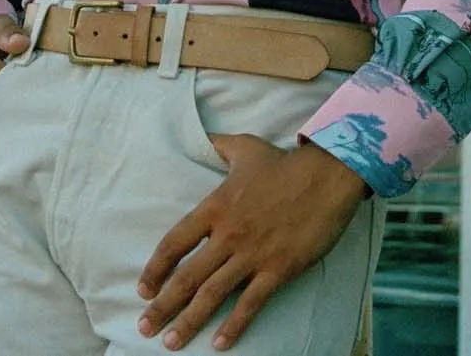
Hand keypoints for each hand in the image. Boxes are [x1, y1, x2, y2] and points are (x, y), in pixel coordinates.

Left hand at [137, 134, 368, 350]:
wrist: (328, 175)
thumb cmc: (286, 163)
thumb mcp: (245, 148)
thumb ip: (219, 145)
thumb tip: (205, 136)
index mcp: (215, 207)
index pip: (175, 243)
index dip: (155, 268)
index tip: (143, 289)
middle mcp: (228, 234)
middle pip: (187, 276)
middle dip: (163, 306)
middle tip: (144, 327)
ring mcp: (253, 254)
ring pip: (213, 294)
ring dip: (189, 321)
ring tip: (171, 342)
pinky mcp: (279, 268)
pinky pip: (251, 302)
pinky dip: (234, 325)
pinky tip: (220, 344)